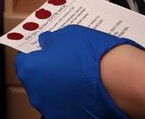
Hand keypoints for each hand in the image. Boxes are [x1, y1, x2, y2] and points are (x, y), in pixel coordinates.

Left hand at [15, 25, 144, 118]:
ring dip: (59, 87)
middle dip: (47, 71)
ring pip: (51, 95)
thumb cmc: (92, 55)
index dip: (35, 53)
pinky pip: (66, 106)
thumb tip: (46, 43)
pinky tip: (85, 90)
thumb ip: (51, 41)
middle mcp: (36, 93)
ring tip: (79, 76)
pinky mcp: (68, 118)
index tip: (44, 50)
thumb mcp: (66, 35)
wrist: (120, 79)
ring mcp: (52, 109)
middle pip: (36, 79)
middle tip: (64, 62)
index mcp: (29, 70)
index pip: (24, 60)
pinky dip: (72, 100)